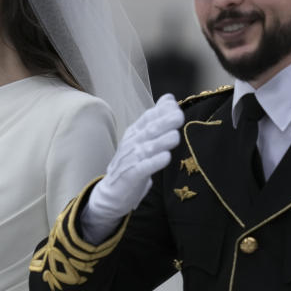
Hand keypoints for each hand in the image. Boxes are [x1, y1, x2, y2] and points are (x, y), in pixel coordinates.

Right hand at [83, 94, 184, 241]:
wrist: (111, 192)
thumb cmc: (131, 163)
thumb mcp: (142, 140)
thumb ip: (155, 121)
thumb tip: (169, 99)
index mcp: (134, 133)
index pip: (147, 118)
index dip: (161, 111)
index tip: (174, 105)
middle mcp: (132, 144)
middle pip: (149, 130)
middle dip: (164, 122)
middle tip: (179, 116)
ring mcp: (130, 159)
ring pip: (147, 148)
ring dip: (161, 142)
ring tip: (175, 136)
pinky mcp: (131, 176)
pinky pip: (143, 168)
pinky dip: (154, 162)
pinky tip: (165, 158)